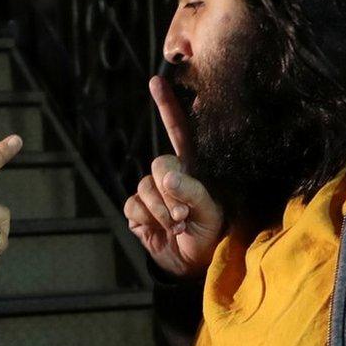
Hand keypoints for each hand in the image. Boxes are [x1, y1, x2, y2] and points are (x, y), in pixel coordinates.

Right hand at [123, 76, 223, 277]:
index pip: (178, 130)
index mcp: (192, 167)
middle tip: (185, 217)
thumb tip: (165, 178)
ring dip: (162, 213)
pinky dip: (148, 222)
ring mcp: (151, 191)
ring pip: (145, 189)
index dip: (167, 106)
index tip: (157, 81)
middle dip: (171, 193)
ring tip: (178, 228)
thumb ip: (191, 192)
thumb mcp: (211, 213)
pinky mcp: (137, 209)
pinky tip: (159, 231)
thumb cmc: (211, 234)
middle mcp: (169, 174)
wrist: (192, 265)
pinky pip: (133, 207)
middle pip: (159, 164)